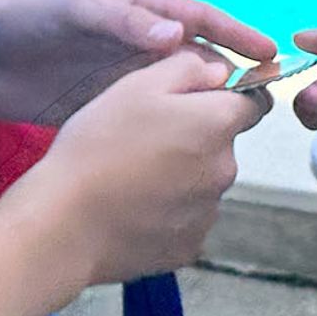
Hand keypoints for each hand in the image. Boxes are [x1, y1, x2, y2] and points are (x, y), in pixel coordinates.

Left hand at [0, 0, 275, 125]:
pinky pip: (143, 120)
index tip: (271, 55)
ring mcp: (118, 78)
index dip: (237, 35)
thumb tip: (180, 34)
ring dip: (201, 111)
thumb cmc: (21, 15)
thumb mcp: (74, 10)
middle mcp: (137, 42)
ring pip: (174, 95)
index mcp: (139, 9)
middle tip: (262, 106)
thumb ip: (124, 20)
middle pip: (196, 59)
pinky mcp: (97, 110)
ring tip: (230, 138)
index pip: (200, 20)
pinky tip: (182, 158)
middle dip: (230, 78)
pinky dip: (166, 135)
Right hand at [17, 48, 266, 286]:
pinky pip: (187, 218)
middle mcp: (225, 169)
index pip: (253, 102)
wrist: (63, 224)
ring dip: (182, 174)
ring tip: (132, 175)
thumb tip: (221, 71)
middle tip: (145, 137)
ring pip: (203, 181)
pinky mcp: (188, 246)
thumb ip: (189, 69)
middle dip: (196, 136)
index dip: (229, 95)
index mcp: (217, 124)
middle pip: (223, 143)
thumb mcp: (137, 85)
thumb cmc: (98, 146)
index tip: (199, 99)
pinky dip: (169, 210)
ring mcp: (207, 212)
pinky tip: (132, 206)